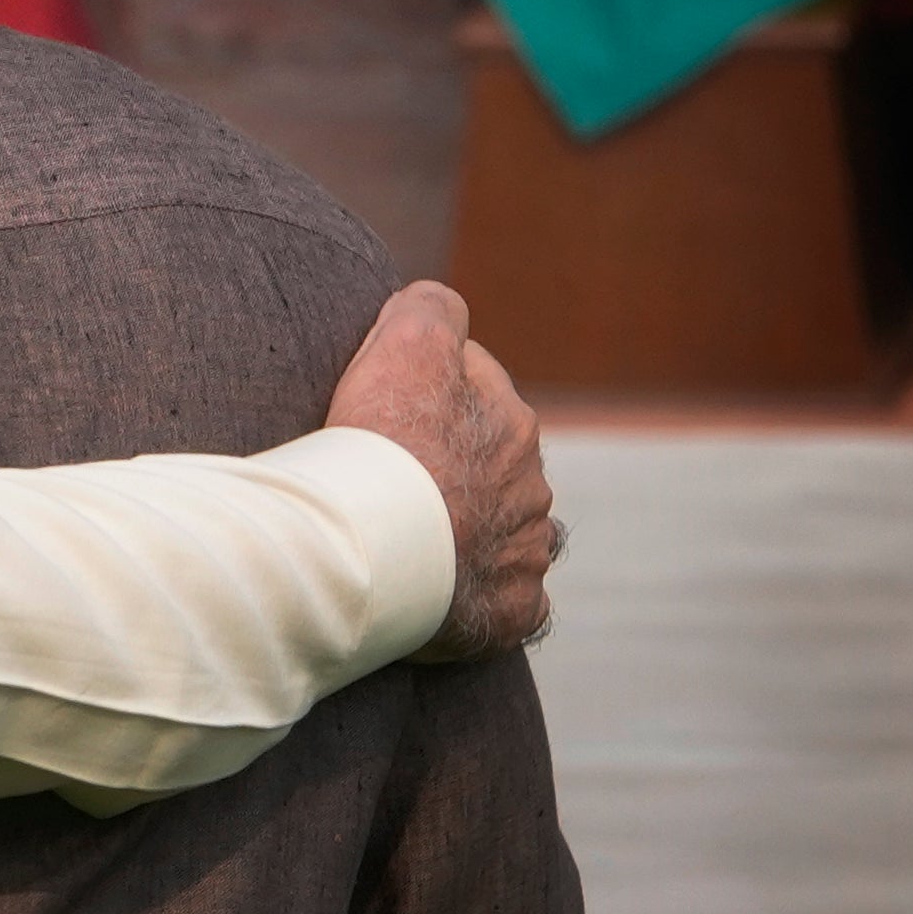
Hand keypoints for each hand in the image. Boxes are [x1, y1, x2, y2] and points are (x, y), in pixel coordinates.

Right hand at [324, 280, 558, 661]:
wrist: (380, 546)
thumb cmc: (387, 444)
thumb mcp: (405, 344)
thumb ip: (430, 309)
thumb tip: (440, 303)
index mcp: (512, 422)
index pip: (475, 385)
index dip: (423, 387)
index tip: (380, 402)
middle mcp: (532, 487)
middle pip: (493, 462)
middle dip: (454, 461)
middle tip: (387, 472)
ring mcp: (526, 552)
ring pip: (505, 531)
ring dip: (470, 528)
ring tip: (408, 535)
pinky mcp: (513, 610)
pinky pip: (508, 599)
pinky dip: (481, 593)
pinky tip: (445, 591)